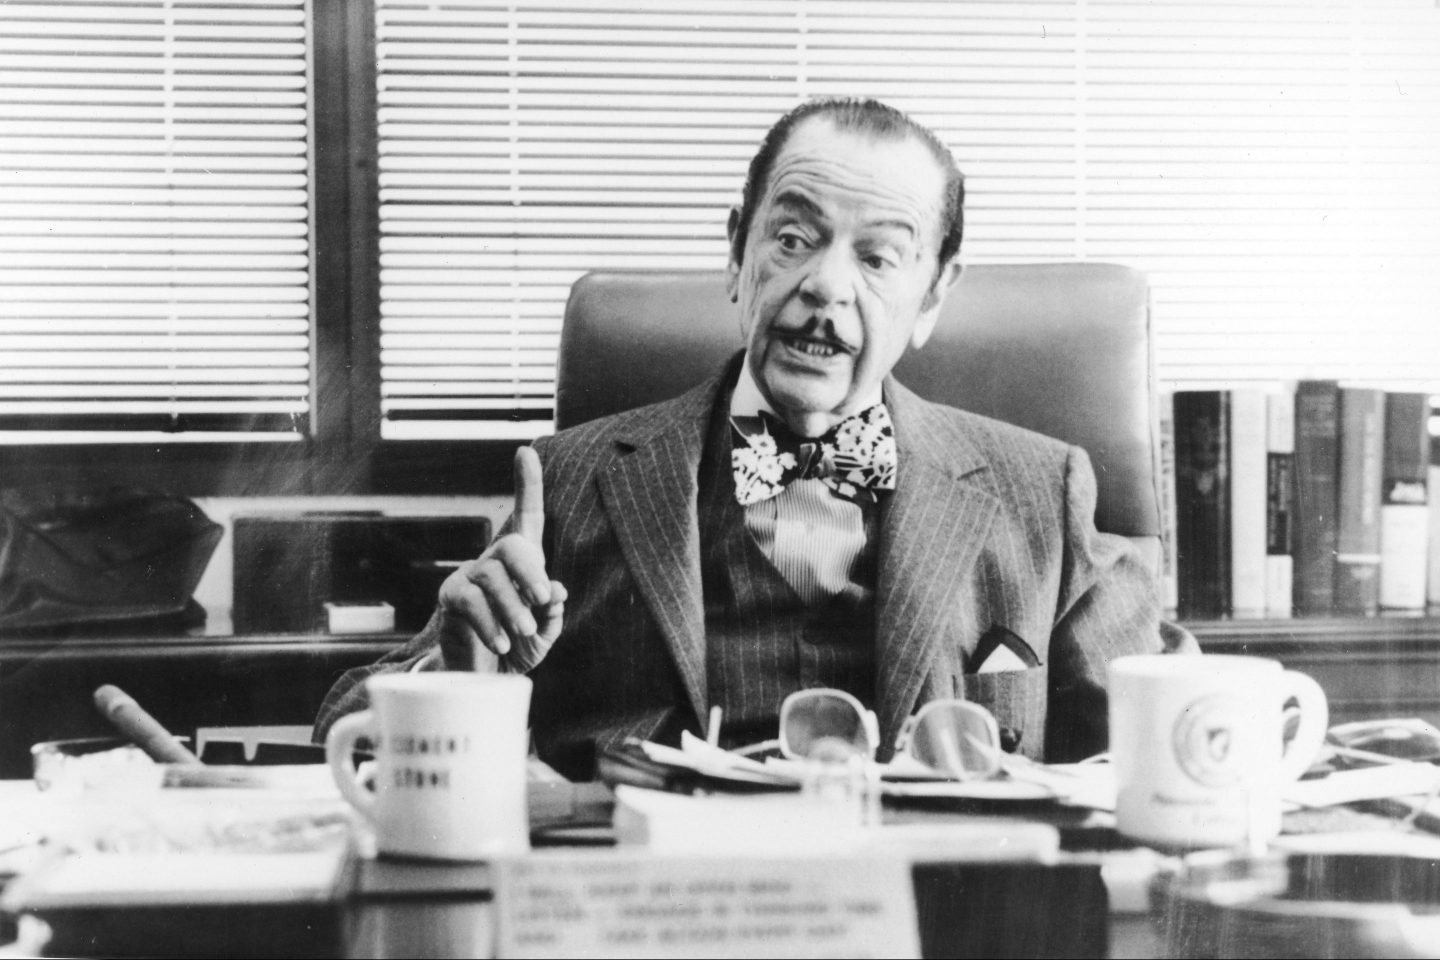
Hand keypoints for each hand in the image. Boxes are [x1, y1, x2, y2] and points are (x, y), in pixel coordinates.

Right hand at [435, 446, 566, 671]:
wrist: (483, 682)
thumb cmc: (519, 649)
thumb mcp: (545, 632)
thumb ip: (552, 611)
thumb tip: (557, 590)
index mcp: (522, 563)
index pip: (527, 516)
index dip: (527, 484)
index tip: (526, 451)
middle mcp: (494, 562)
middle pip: (511, 544)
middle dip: (530, 569)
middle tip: (543, 597)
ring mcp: (468, 576)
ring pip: (491, 577)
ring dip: (512, 606)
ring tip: (524, 632)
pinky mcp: (449, 598)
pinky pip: (470, 602)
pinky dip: (490, 624)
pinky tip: (502, 645)